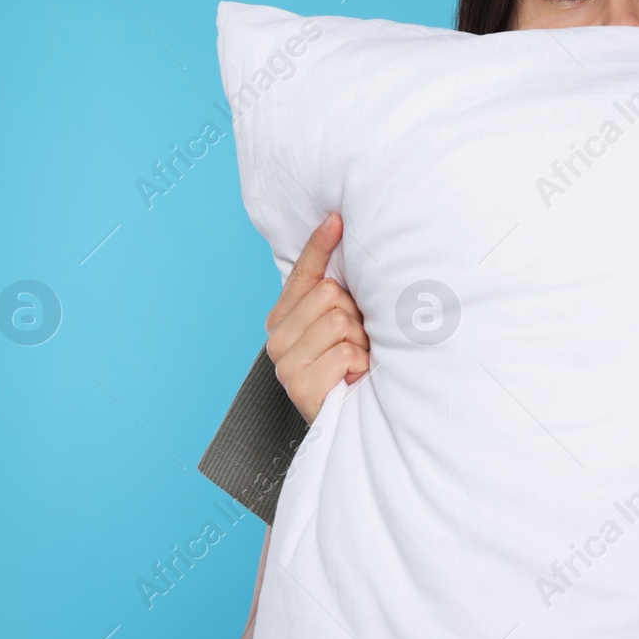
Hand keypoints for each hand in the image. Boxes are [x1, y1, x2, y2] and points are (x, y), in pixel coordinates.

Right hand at [265, 213, 369, 423]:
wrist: (349, 419)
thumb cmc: (348, 368)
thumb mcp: (342, 323)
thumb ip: (335, 292)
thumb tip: (344, 236)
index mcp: (282, 316)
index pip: (303, 273)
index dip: (321, 245)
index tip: (337, 218)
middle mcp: (276, 337)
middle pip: (329, 294)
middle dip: (357, 316)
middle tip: (358, 341)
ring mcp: (284, 363)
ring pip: (339, 322)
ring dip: (362, 343)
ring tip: (357, 360)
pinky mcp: (299, 387)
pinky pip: (345, 352)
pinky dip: (360, 364)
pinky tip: (354, 377)